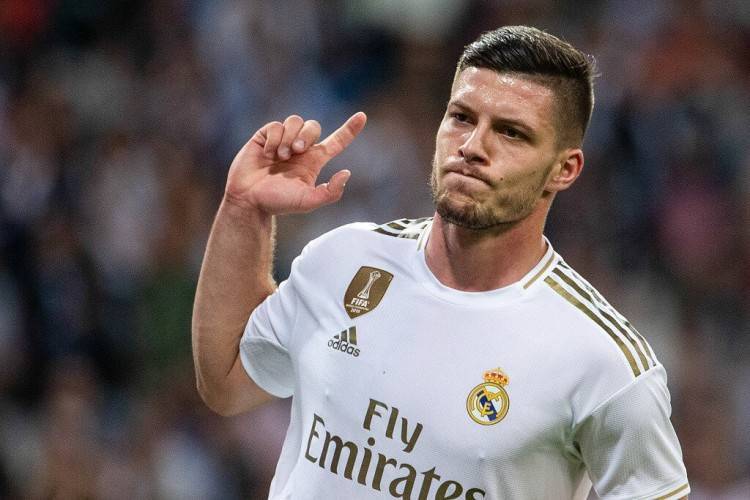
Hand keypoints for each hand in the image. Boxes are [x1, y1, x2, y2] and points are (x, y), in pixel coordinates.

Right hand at [224, 112, 366, 214]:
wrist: (249, 200)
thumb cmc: (278, 203)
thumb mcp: (308, 202)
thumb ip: (330, 192)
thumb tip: (346, 173)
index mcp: (313, 161)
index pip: (336, 141)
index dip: (350, 129)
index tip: (362, 116)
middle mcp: (300, 148)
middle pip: (314, 126)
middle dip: (307, 136)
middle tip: (296, 152)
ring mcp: (282, 141)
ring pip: (295, 121)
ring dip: (290, 138)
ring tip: (281, 156)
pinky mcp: (265, 136)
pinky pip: (276, 125)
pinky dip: (274, 139)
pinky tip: (267, 153)